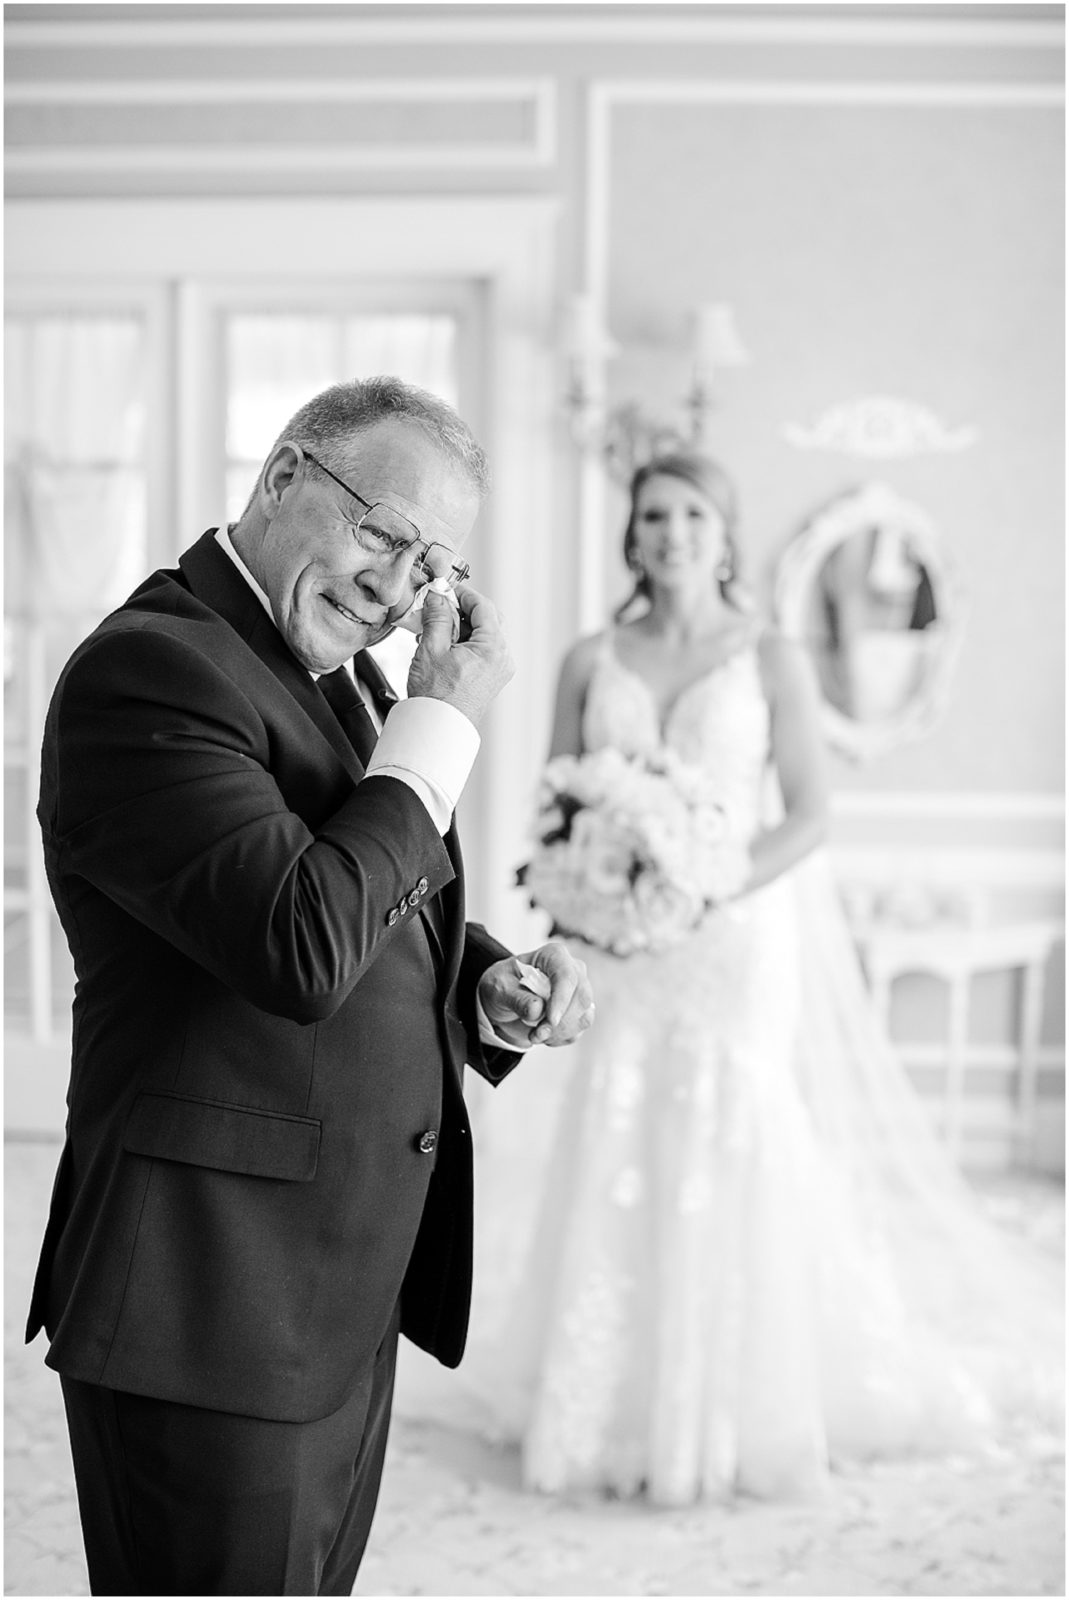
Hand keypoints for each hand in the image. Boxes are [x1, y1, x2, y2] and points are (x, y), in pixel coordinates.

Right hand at [407, 583, 513, 727]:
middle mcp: (503, 658)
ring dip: (461, 627)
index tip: (445, 589)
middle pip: (487, 619)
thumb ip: (437, 616)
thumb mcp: (432, 648)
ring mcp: (499, 669)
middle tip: (438, 607)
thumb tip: (438, 596)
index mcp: (493, 648)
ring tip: (435, 630)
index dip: (463, 594)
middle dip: (462, 610)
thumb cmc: (436, 696)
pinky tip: (442, 645)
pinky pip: (481, 650)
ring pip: (484, 634)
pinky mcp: (491, 678)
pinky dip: (464, 642)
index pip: (484, 606)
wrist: (438, 728)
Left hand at [478, 940, 594, 1050]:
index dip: (561, 999)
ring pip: (583, 1016)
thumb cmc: (503, 985)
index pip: (566, 976)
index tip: (550, 1020)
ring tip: (535, 1035)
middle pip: (581, 997)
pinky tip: (543, 1034)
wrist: (504, 1000)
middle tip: (535, 1034)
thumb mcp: (499, 988)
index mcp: (553, 955)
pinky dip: (561, 1037)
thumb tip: (537, 1009)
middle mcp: (572, 970)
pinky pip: (579, 1028)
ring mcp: (579, 990)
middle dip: (559, 1023)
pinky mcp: (580, 1010)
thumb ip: (516, 998)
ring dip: (559, 1033)